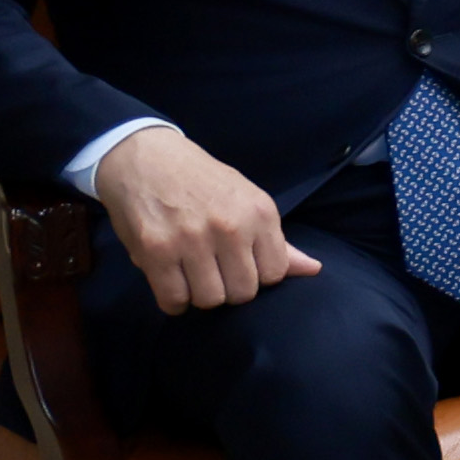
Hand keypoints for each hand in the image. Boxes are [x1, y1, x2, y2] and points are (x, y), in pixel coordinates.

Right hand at [91, 127, 316, 313]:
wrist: (146, 158)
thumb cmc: (202, 182)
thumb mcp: (248, 201)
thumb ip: (278, 241)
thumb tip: (314, 269)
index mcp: (260, 213)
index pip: (274, 274)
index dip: (257, 276)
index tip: (241, 265)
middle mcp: (230, 227)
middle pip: (242, 292)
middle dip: (229, 289)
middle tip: (215, 272)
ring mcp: (192, 240)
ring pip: (209, 300)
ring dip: (200, 295)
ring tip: (193, 276)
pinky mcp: (155, 251)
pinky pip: (173, 300)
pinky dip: (174, 301)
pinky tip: (173, 283)